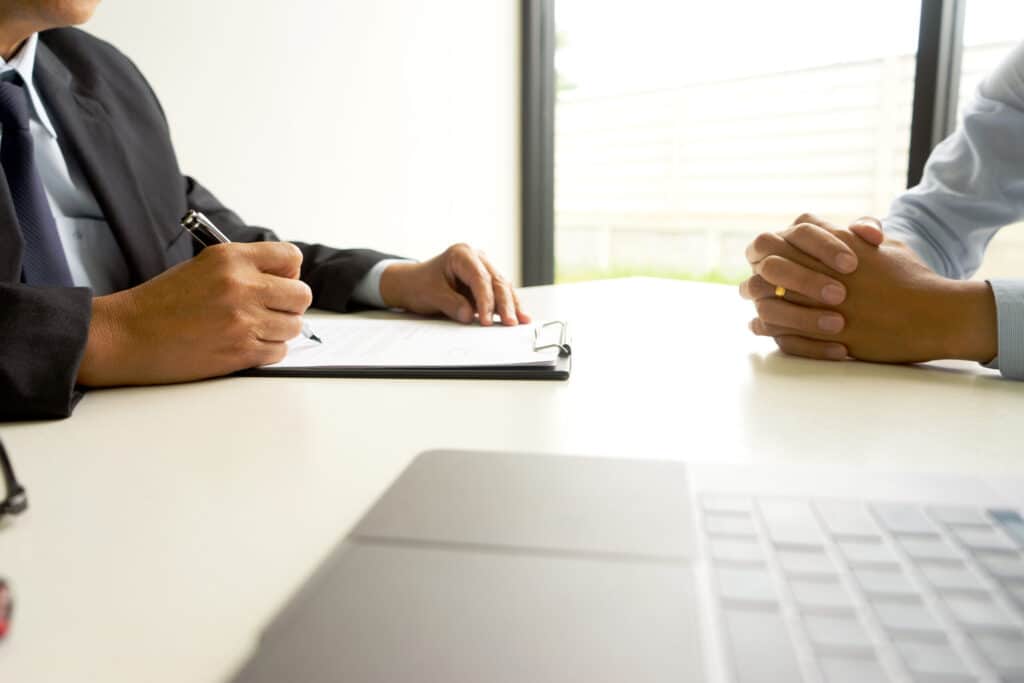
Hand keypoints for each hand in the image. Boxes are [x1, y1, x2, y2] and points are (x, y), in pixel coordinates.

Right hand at [78, 242, 312, 385]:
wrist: (126, 335)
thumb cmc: (160, 302)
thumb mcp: (203, 267)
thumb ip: (244, 268)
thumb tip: (284, 279)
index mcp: (231, 258)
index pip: (291, 257)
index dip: (290, 271)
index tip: (280, 281)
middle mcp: (241, 286)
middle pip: (301, 295)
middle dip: (290, 304)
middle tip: (271, 309)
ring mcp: (243, 320)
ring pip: (293, 326)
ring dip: (279, 330)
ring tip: (252, 329)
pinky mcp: (240, 351)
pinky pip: (278, 351)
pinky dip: (268, 350)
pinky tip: (245, 344)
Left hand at [379, 243, 529, 325]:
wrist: (413, 284)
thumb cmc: (420, 284)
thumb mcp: (431, 295)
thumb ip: (451, 304)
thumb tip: (468, 315)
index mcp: (461, 254)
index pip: (480, 278)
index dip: (486, 301)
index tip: (486, 320)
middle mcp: (476, 257)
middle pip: (497, 281)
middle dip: (505, 304)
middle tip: (510, 322)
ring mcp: (483, 268)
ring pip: (503, 287)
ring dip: (511, 305)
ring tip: (521, 321)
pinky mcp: (486, 281)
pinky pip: (500, 293)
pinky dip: (507, 305)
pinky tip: (518, 316)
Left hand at [746, 228, 997, 363]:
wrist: (938, 315)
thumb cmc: (913, 277)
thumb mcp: (884, 245)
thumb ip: (853, 234)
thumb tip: (833, 228)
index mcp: (839, 249)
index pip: (789, 239)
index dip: (774, 247)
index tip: (769, 257)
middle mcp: (829, 276)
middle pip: (771, 268)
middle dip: (760, 274)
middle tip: (754, 282)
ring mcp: (828, 309)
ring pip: (771, 304)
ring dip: (760, 303)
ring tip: (756, 305)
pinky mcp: (831, 338)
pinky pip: (785, 336)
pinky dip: (770, 330)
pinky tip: (762, 326)